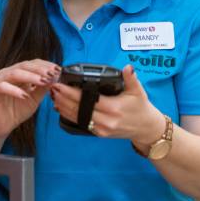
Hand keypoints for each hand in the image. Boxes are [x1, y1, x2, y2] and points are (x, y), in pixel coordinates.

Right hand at [0, 60, 60, 137]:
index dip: (45, 65)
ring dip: (30, 77)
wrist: (3, 126)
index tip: (57, 70)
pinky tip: (24, 95)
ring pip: (14, 73)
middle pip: (24, 65)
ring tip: (42, 81)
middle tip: (52, 73)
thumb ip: (43, 88)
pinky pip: (2, 87)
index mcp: (18, 73)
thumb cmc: (17, 111)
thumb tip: (55, 77)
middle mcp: (7, 74)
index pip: (32, 64)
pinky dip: (14, 90)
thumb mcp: (35, 99)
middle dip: (40, 69)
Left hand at [50, 64, 164, 143]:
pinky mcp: (99, 133)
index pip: (88, 99)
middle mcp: (106, 120)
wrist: (146, 128)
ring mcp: (102, 129)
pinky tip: (61, 108)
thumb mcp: (138, 91)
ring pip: (77, 117)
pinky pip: (81, 123)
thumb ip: (131, 78)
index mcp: (114, 108)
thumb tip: (128, 67)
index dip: (72, 93)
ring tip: (54, 96)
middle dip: (63, 98)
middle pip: (79, 109)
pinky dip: (69, 115)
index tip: (61, 85)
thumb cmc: (141, 108)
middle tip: (53, 87)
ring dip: (63, 107)